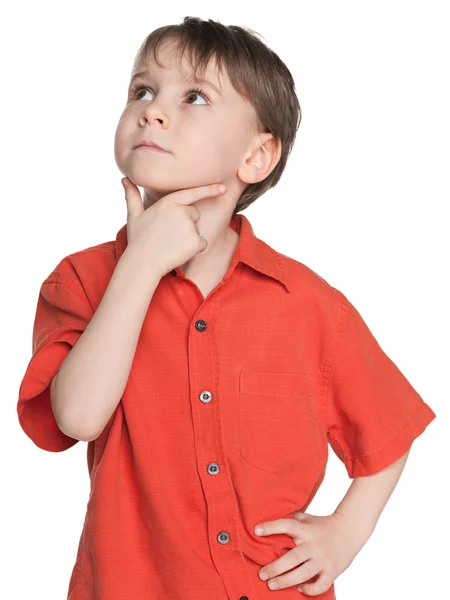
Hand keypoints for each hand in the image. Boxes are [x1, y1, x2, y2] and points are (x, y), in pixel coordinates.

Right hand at [121, 177, 226, 277]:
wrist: (143, 262)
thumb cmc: (138, 240)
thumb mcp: (133, 215)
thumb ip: (132, 196)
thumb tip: (125, 179)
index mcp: (168, 202)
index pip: (193, 192)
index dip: (210, 189)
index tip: (223, 188)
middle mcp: (181, 211)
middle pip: (194, 214)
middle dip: (186, 224)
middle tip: (168, 235)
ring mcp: (189, 226)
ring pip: (197, 229)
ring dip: (189, 237)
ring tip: (171, 244)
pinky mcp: (196, 241)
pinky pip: (202, 243)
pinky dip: (195, 249)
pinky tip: (179, 252)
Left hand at [254, 511, 370, 594]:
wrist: (350, 530)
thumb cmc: (322, 525)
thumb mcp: (307, 518)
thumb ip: (291, 519)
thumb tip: (269, 516)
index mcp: (306, 529)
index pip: (287, 525)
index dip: (271, 527)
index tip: (256, 530)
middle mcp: (314, 544)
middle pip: (293, 557)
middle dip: (275, 567)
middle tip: (261, 574)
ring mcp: (323, 559)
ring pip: (304, 573)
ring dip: (287, 580)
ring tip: (271, 585)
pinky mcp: (332, 571)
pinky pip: (321, 584)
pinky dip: (310, 589)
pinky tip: (300, 589)